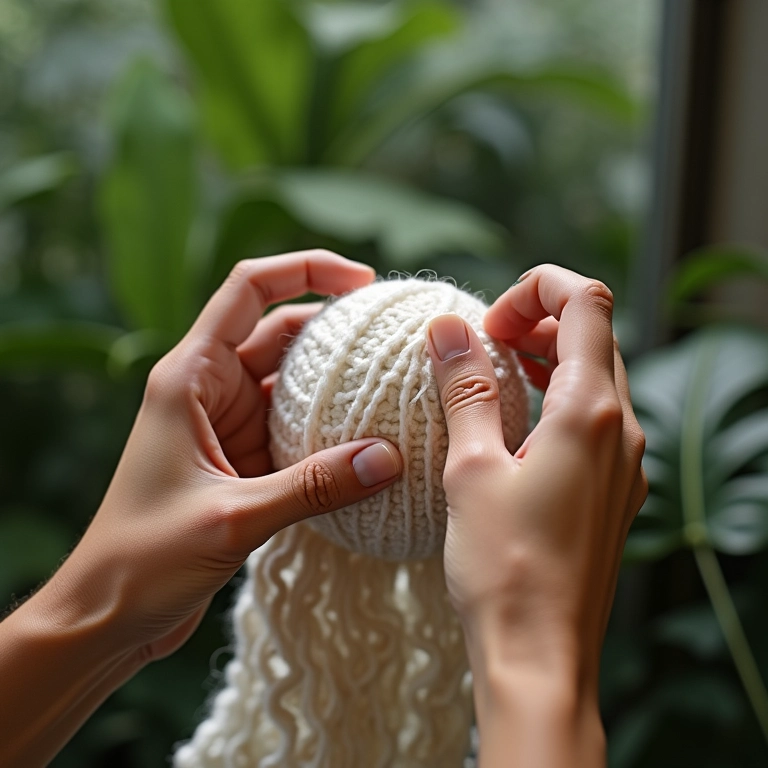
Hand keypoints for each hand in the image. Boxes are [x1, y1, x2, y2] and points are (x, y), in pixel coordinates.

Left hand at [53, 250, 402, 661]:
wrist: (108, 613)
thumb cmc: (143, 559)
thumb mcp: (233, 518)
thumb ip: (313, 487)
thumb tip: (389, 458)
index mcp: (189, 377)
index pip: (248, 292)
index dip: (304, 270)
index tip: (361, 280)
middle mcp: (209, 391)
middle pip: (279, 332)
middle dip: (335, 328)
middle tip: (394, 333)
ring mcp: (227, 426)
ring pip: (291, 384)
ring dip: (336, 383)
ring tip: (393, 383)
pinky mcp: (242, 462)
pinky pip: (295, 431)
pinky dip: (329, 431)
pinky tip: (368, 442)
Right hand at [426, 264, 646, 766]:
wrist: (540, 653)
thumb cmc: (503, 567)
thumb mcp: (470, 467)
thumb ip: (465, 389)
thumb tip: (448, 329)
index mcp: (590, 412)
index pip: (587, 302)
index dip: (538, 287)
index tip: (488, 320)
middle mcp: (622, 430)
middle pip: (595, 335)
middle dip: (539, 319)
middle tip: (483, 343)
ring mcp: (625, 463)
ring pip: (598, 376)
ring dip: (549, 358)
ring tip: (495, 373)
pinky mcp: (614, 490)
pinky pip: (596, 420)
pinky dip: (559, 398)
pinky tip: (515, 425)